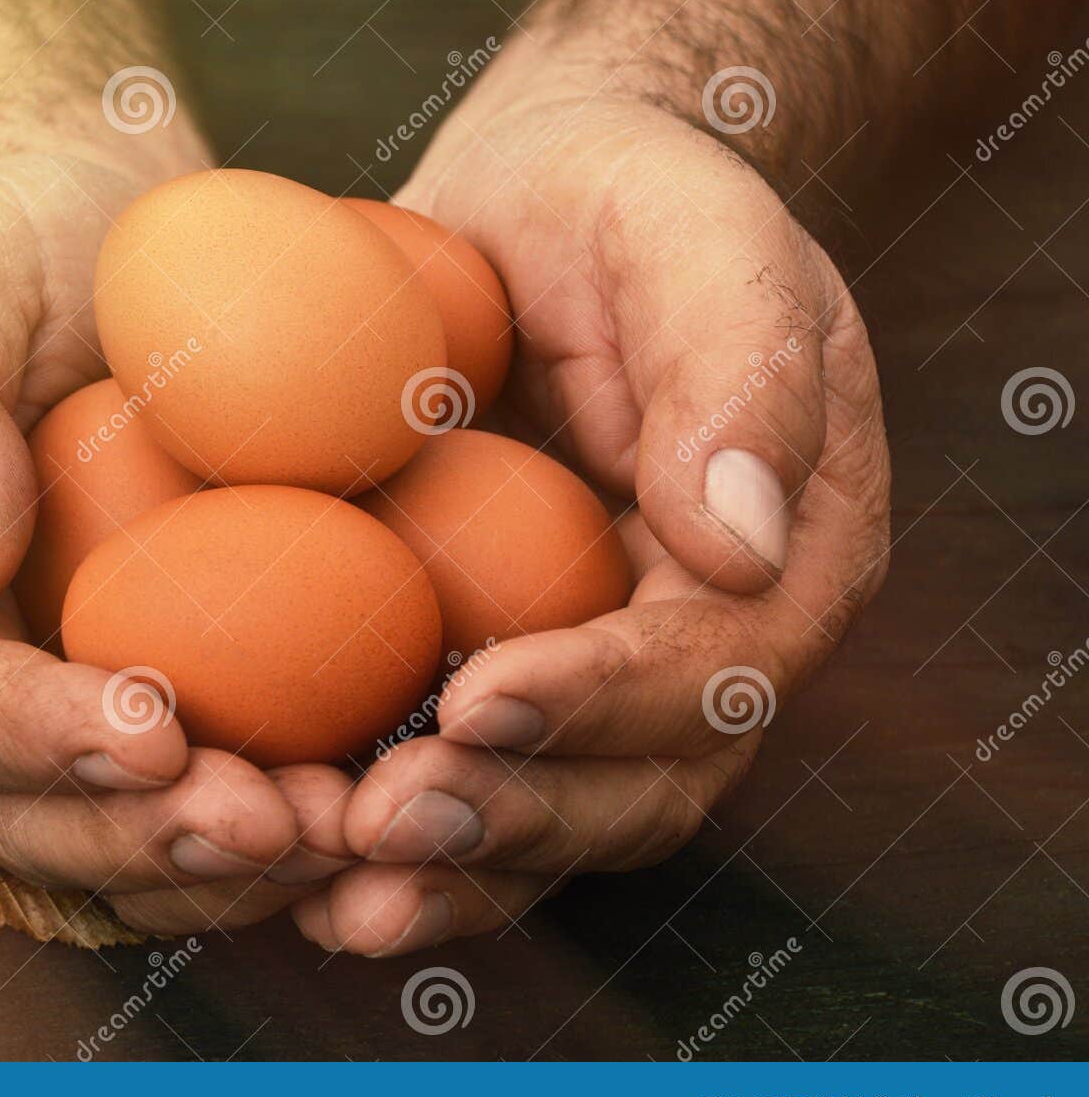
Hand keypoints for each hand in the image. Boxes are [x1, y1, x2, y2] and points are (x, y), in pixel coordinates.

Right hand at [0, 156, 351, 912]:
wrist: (103, 249)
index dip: (34, 739)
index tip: (154, 732)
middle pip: (26, 812)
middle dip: (149, 835)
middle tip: (277, 824)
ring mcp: (48, 701)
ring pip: (119, 830)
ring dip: (227, 860)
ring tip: (344, 830)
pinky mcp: (150, 694)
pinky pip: (198, 788)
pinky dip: (277, 813)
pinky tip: (369, 799)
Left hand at [295, 96, 890, 954]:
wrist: (530, 215)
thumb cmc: (621, 206)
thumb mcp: (696, 237)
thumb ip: (741, 367)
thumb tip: (746, 542)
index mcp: (788, 557)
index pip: (713, 665)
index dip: (604, 698)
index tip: (480, 698)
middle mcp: (706, 646)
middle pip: (639, 784)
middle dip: (515, 815)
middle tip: (385, 824)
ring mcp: (601, 677)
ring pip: (552, 819)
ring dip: (453, 868)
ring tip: (340, 890)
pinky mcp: (503, 674)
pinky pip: (471, 785)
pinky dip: (404, 843)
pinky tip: (308, 869)